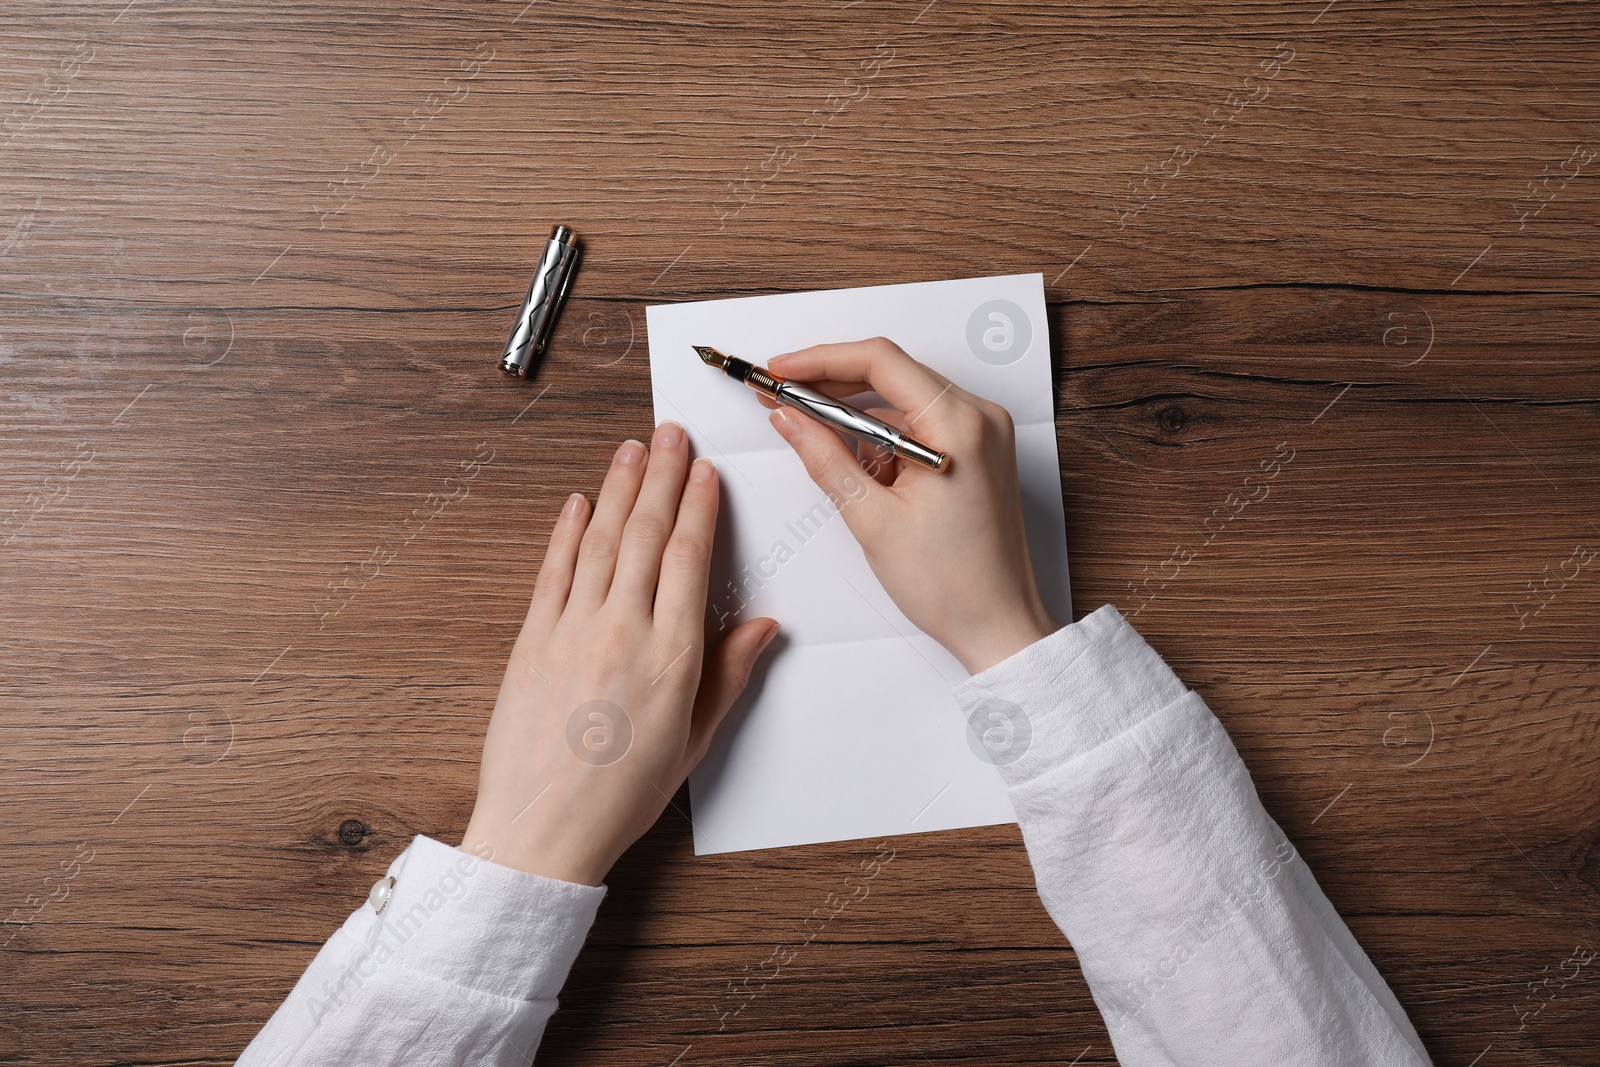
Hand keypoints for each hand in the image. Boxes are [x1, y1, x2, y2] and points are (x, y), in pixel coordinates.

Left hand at [462, 423, 778, 884]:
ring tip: (631, 449)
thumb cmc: (621, 796)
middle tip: (671, 434)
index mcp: (673, 656)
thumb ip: (729, 676)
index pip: (689, 559)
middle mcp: (623, 632)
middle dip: (663, 477)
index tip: (706, 472)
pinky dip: (565, 532)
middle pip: (646, 535)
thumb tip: (763, 626)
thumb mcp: (694, 741)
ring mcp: (572, 632)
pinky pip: (553, 572)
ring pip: (600, 541)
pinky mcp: (532, 642)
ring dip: (619, 488)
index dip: (699, 507)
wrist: (543, 830)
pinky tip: (578, 502)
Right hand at [763, 338, 1057, 674]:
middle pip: (892, 372)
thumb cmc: (951, 585)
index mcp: (958, 425)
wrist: (998, 624)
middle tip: (782, 397)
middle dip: (832, 383)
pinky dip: (882, 434)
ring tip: (810, 433)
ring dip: (855, 413)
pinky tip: (854, 460)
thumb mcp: (871, 518)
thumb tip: (788, 418)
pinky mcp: (979, 451)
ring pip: (903, 398)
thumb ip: (824, 457)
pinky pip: (921, 422)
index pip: (880, 361)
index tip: (780, 371)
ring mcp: (983, 433)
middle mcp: (979, 417)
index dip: (820, 360)